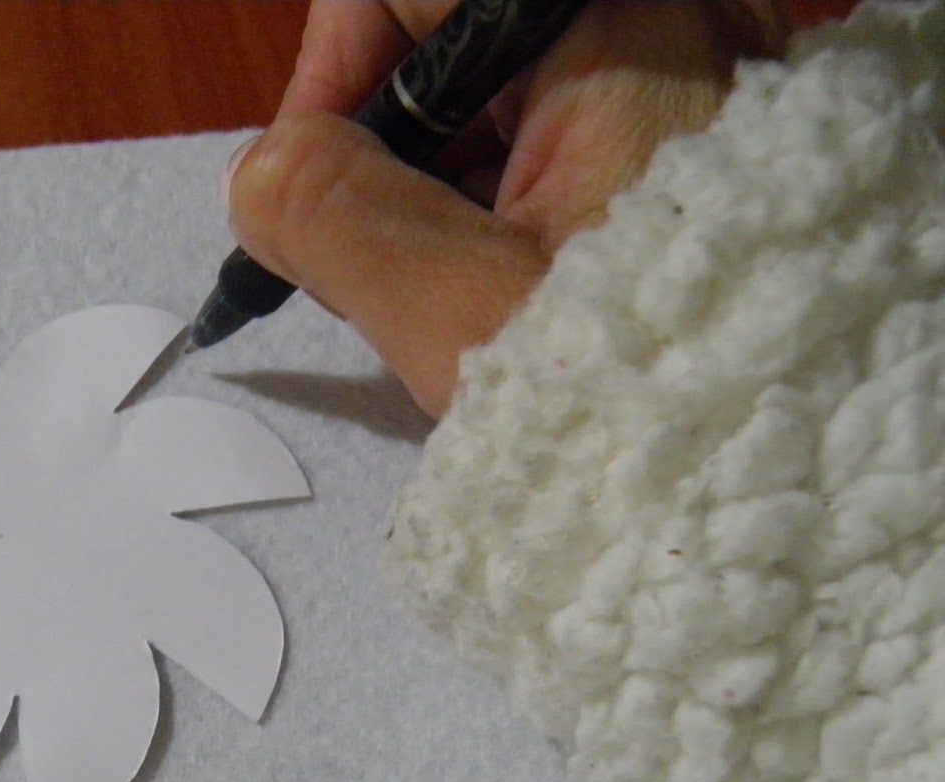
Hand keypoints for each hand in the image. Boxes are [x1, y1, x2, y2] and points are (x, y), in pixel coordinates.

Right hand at [226, 0, 790, 415]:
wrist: (778, 480)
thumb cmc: (645, 395)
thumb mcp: (461, 308)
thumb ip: (331, 215)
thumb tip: (260, 173)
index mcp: (617, 31)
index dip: (330, 79)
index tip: (302, 185)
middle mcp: (667, 29)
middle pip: (454, 52)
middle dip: (388, 157)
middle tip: (382, 271)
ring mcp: (687, 84)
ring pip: (499, 101)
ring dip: (442, 193)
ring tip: (462, 300)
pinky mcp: (688, 145)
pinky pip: (556, 141)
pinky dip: (503, 207)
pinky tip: (512, 289)